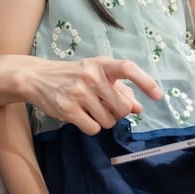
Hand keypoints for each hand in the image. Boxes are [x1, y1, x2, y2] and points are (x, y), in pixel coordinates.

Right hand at [23, 56, 158, 134]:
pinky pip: (93, 128)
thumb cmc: (71, 76)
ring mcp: (79, 93)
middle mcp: (91, 76)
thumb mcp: (95, 75)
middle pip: (123, 107)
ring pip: (109, 121)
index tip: (157, 95)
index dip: (145, 81)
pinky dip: (91, 126)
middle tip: (106, 106)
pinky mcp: (68, 109)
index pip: (128, 69)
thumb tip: (138, 107)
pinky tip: (81, 116)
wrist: (37, 78)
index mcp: (101, 65)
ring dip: (103, 120)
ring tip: (89, 109)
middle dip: (118, 112)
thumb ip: (118, 90)